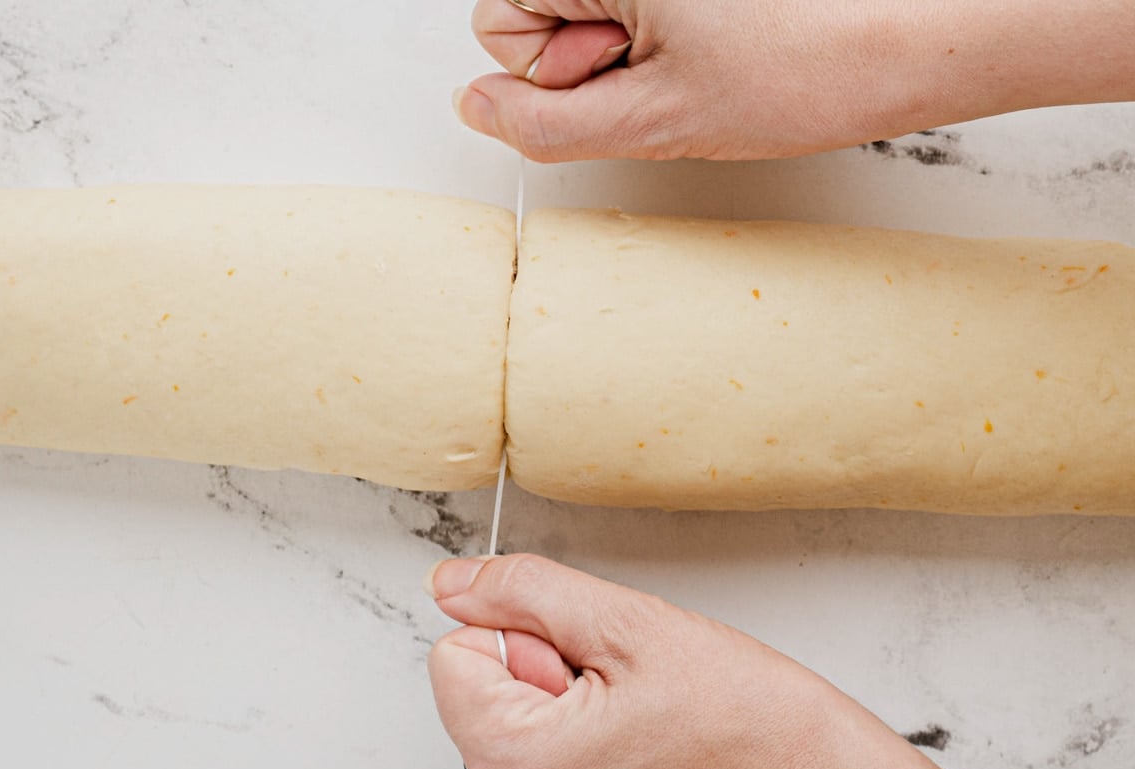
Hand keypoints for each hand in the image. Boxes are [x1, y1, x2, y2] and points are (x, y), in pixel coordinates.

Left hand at [426, 554, 974, 768]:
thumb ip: (525, 592)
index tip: (585, 655)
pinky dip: (578, 714)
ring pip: (511, 701)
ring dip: (564, 685)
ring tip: (635, 703)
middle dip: (542, 659)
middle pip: (479, 678)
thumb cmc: (742, 719)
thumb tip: (455, 581)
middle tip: (619, 681)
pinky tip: (634, 724)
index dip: (519, 630)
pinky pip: (540, 731)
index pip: (453, 651)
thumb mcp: (626, 624)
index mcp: (515, 759)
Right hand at [455, 0, 1134, 161]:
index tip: (631, 71)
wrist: (924, 34)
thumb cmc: (814, 64)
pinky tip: (720, 40)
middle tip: (677, 68)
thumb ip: (547, 123)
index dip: (555, 71)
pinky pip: (637, 5)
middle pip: (538, 7)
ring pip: (591, 8)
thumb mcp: (658, 120)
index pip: (497, 19)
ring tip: (708, 55)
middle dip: (592, 56)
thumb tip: (477, 107)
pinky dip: (664, 30)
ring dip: (633, 47)